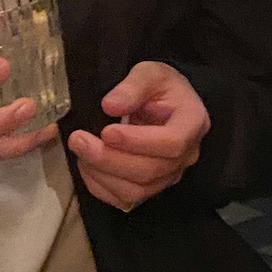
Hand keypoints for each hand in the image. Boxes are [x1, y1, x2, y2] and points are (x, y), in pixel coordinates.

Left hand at [67, 61, 209, 211]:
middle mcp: (187, 155)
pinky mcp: (151, 187)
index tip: (107, 131)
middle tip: (79, 140)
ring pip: (137, 190)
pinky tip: (86, 166)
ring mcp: (169, 175)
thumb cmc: (160, 87)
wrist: (163, 103)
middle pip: (150, 170)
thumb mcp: (150, 72)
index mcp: (192, 122)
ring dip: (102, 174)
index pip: (172, 142)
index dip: (138, 142)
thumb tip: (111, 106)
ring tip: (80, 151)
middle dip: (109, 159)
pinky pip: (125, 199)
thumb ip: (132, 86)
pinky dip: (101, 187)